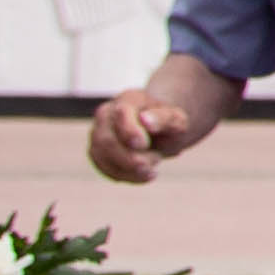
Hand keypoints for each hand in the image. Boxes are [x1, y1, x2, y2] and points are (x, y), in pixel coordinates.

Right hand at [83, 83, 214, 182]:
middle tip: (156, 161)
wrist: (159, 130)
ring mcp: (98, 133)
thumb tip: (145, 120)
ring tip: (152, 169)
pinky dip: (126, 175)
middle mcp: (107, 114)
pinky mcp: (97, 152)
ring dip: (129, 169)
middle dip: (130, 158)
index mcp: (128, 99)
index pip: (121, 114)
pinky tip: (143, 174)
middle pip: (107, 140)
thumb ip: (163, 119)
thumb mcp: (176, 119)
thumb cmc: (168, 123)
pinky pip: (104, 168)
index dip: (130, 131)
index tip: (144, 144)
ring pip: (101, 157)